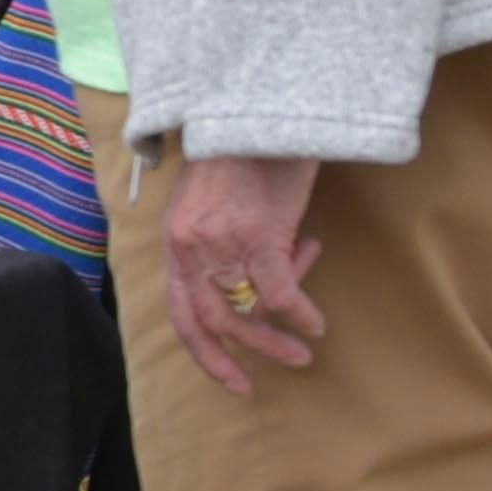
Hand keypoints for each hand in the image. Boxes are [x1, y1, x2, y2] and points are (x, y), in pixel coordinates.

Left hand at [160, 151, 325, 396]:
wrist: (254, 112)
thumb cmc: (240, 156)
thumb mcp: (210, 205)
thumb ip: (221, 247)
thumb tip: (260, 290)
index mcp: (175, 241)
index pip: (183, 313)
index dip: (205, 353)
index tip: (232, 379)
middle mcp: (190, 248)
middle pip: (213, 321)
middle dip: (249, 351)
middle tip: (285, 363)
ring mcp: (221, 243)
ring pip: (245, 312)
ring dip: (276, 338)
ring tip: (305, 349)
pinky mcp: (258, 234)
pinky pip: (280, 292)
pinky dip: (300, 313)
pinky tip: (316, 321)